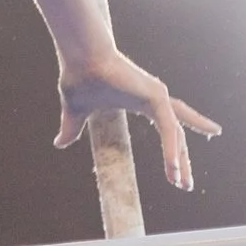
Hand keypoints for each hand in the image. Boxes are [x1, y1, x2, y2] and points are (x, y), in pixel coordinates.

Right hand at [54, 48, 220, 190]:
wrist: (80, 59)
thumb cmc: (79, 77)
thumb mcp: (76, 112)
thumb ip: (72, 128)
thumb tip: (59, 144)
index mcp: (142, 101)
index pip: (166, 128)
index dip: (173, 148)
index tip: (179, 169)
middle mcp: (155, 98)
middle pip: (176, 135)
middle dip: (183, 161)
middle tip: (186, 186)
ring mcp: (158, 96)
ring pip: (176, 135)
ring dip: (180, 161)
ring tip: (183, 185)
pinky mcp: (156, 96)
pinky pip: (169, 129)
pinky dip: (172, 149)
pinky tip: (175, 168)